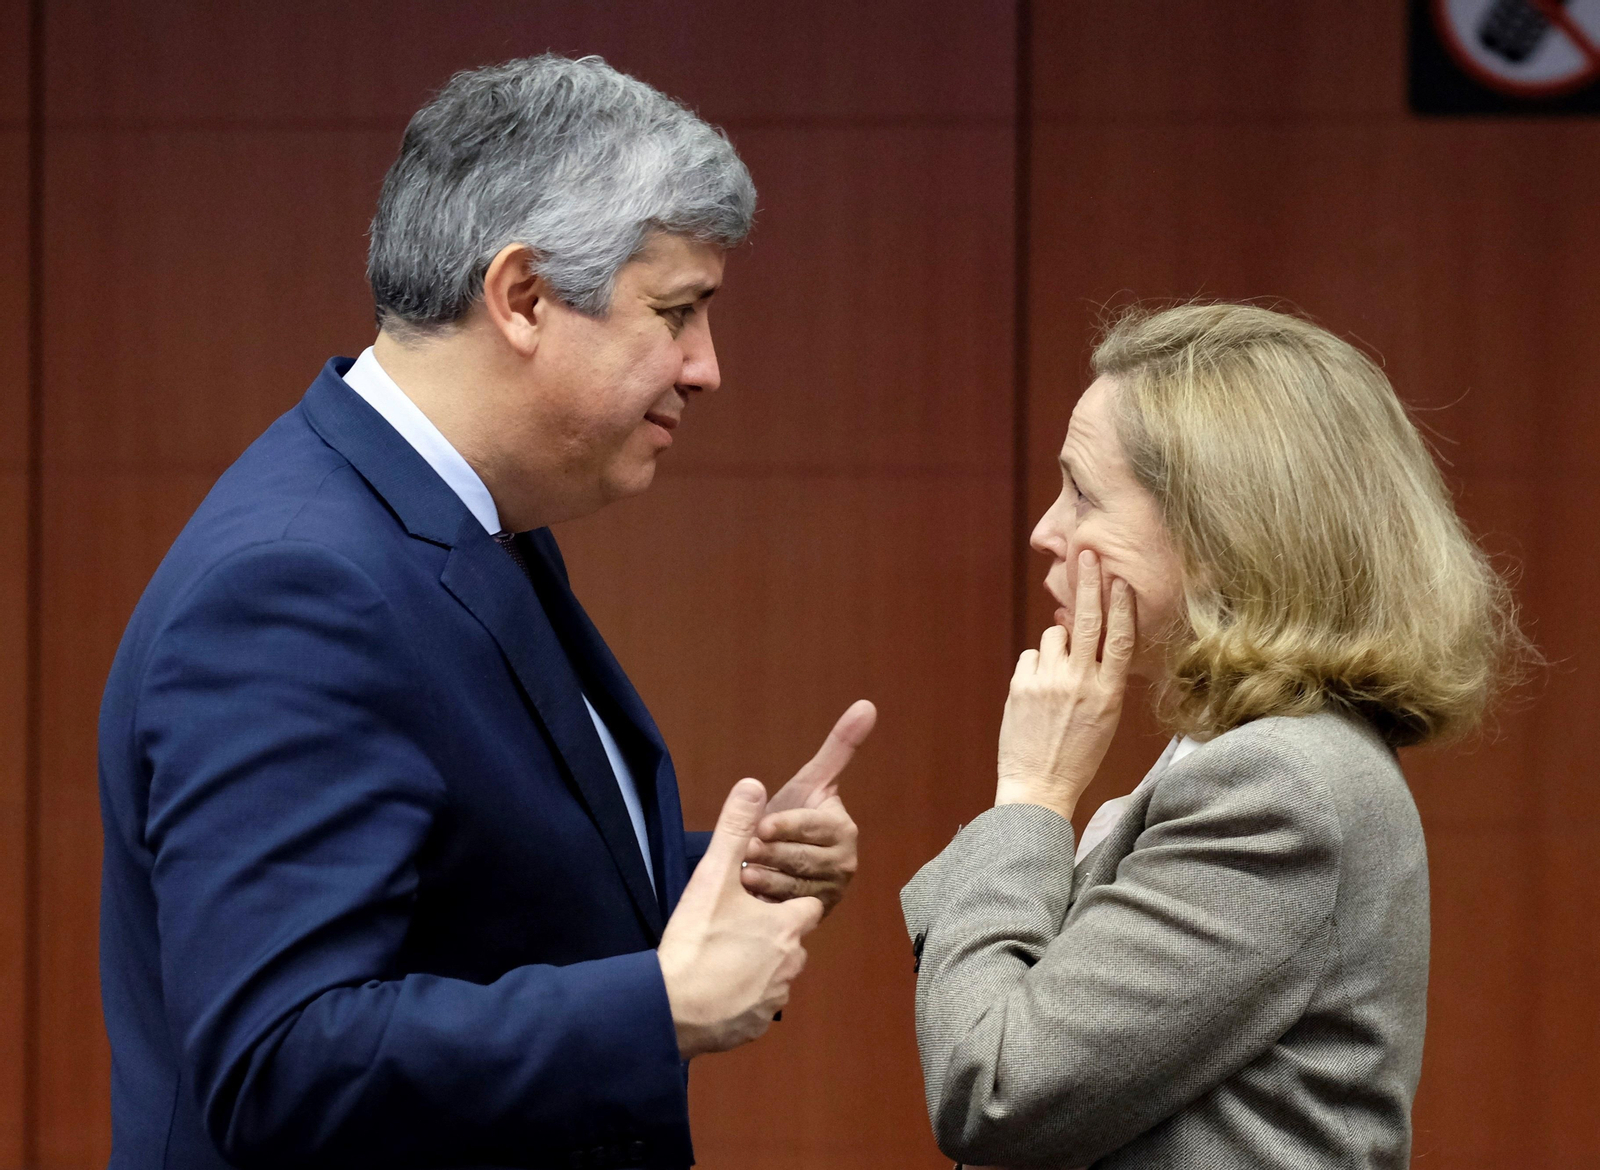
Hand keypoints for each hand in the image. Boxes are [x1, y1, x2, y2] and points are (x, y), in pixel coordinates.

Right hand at [658, 779, 823, 1059]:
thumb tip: (753, 784)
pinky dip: (740, 998)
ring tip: (718, 958)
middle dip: (768, 934)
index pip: (806, 906)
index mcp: (788, 925)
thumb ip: (735, 828)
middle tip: (729, 929)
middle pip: (790, 941)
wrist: (673, 1007)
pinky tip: (713, 988)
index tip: (757, 899)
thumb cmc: (697, 940)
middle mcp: (791, 963)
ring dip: (755, 967)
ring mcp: (774, 998)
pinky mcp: (755, 1026)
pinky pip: (755, 1006)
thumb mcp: (714, 875)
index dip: (784, 900)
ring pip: (774, 975)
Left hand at [741, 700, 875, 914]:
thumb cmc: (793, 814)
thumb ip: (839, 746)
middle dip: (770, 852)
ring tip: (744, 870)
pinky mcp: (814, 914)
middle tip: (746, 849)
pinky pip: (786, 909)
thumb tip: (867, 704)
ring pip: (792, 885)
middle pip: (800, 859)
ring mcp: (830, 892)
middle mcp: (843, 863)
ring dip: (764, 877)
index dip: (785, 825)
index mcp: (843, 830)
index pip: (811, 827)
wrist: (780, 858)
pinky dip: (766, 899)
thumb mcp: (811, 780)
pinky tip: (750, 890)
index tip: (762, 825)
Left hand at [996, 550, 1133, 821]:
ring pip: (1054, 636)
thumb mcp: (1106, 718)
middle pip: (1088, 620)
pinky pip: (1032, 656)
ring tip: (1057, 678)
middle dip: (1089, 583)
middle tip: (1088, 554)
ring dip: (1057, 645)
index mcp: (1109, 692)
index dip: (1122, 605)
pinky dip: (1036, 666)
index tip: (1120, 579)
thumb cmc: (1077, 754)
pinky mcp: (1022, 684)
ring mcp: (1049, 681)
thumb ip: (1102, 678)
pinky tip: (1038, 693)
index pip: (1121, 638)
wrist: (1039, 785)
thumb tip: (1093, 641)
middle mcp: (1080, 681)